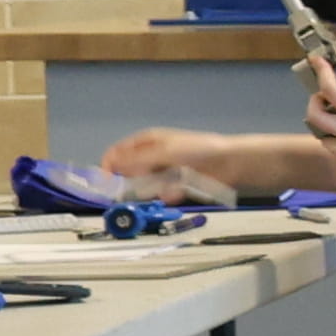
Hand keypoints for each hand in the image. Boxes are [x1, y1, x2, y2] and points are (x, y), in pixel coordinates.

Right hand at [95, 127, 221, 188]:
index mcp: (145, 142)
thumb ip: (137, 160)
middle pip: (129, 173)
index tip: (107, 183)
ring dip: (154, 189)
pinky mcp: (174, 186)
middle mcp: (151, 156)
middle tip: (142, 186)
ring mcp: (162, 172)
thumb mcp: (164, 152)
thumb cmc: (196, 149)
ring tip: (168, 185)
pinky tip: (180, 190)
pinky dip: (169, 194)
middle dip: (133, 182)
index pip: (116, 153)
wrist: (229, 162)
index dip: (108, 167)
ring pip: (146, 186)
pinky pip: (163, 194)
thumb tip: (112, 166)